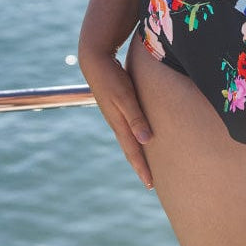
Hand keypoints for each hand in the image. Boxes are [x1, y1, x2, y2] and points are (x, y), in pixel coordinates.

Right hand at [78, 45, 153, 189]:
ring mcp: (115, 114)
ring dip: (138, 151)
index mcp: (119, 124)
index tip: (150, 184)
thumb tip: (146, 141)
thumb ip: (135, 117)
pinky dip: (135, 136)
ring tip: (146, 162)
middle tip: (150, 181)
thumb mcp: (125, 97)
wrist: (94, 61)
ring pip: (129, 138)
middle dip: (140, 164)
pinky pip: (128, 126)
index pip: (133, 151)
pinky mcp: (116, 105)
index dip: (142, 168)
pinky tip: (140, 135)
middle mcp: (117, 122)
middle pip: (130, 148)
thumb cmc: (112, 77)